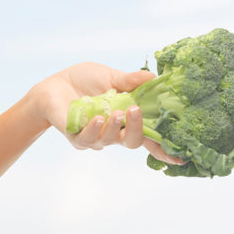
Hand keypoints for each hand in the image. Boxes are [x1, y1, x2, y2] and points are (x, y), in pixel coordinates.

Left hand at [35, 61, 182, 165]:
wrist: (52, 85)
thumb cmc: (83, 81)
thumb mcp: (109, 76)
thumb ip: (130, 81)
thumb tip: (155, 77)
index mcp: (126, 119)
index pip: (148, 137)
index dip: (164, 148)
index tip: (181, 157)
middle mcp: (113, 132)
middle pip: (132, 141)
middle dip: (137, 129)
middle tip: (135, 111)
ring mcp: (94, 137)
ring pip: (111, 140)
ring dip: (115, 127)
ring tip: (115, 112)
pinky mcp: (76, 137)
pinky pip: (87, 139)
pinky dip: (94, 130)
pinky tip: (97, 118)